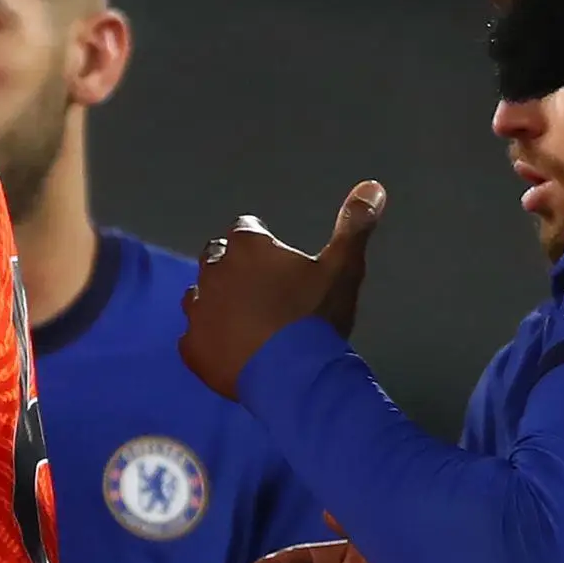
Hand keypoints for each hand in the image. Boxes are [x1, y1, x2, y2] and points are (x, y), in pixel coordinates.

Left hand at [179, 182, 386, 397]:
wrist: (294, 377)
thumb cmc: (316, 317)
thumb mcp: (342, 268)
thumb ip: (353, 225)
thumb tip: (372, 185)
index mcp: (248, 248)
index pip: (245, 228)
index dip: (259, 239)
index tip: (271, 252)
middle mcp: (215, 272)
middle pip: (217, 257)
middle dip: (232, 265)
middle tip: (258, 286)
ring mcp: (199, 311)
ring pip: (199, 294)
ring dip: (215, 300)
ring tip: (240, 317)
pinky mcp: (191, 348)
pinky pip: (192, 337)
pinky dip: (206, 340)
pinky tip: (226, 349)